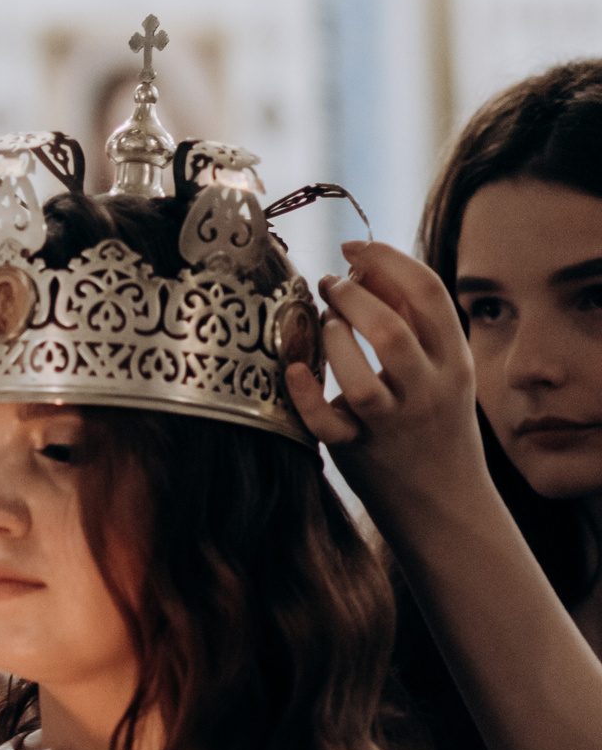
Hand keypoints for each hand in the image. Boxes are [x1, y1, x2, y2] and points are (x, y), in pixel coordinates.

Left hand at [282, 241, 486, 521]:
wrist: (446, 502)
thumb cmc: (433, 423)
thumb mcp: (440, 370)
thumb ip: (409, 320)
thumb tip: (366, 267)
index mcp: (453, 361)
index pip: (428, 294)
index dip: (387, 260)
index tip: (355, 247)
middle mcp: (427, 391)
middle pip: (390, 331)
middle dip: (353, 297)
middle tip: (331, 283)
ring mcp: (393, 424)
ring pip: (359, 378)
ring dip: (333, 340)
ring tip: (324, 323)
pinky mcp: (358, 450)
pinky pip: (327, 421)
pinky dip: (306, 394)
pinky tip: (295, 369)